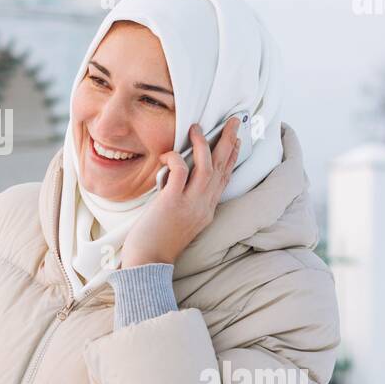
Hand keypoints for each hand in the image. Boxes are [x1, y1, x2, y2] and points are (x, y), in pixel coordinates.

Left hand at [120, 115, 241, 267]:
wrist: (148, 263)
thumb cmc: (157, 242)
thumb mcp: (179, 219)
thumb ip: (184, 199)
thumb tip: (177, 177)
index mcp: (206, 210)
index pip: (224, 178)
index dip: (232, 156)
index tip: (236, 139)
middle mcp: (204, 206)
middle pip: (222, 168)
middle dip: (229, 142)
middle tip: (233, 121)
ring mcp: (191, 204)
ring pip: (206, 167)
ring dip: (204, 144)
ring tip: (197, 127)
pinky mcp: (173, 203)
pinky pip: (181, 172)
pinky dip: (176, 158)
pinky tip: (168, 154)